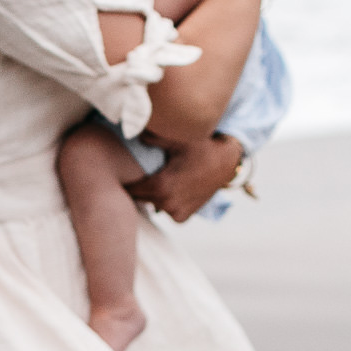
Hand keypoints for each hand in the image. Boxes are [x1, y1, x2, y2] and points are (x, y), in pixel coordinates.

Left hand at [125, 134, 242, 223]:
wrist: (226, 162)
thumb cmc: (200, 148)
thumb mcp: (176, 139)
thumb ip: (152, 137)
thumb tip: (134, 132)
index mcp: (161, 186)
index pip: (130, 188)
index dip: (127, 179)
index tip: (124, 171)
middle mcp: (166, 203)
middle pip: (139, 197)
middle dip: (139, 186)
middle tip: (142, 173)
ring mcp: (175, 213)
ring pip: (152, 204)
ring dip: (152, 194)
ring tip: (161, 178)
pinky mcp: (182, 218)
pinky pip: (164, 210)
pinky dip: (166, 202)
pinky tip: (172, 189)